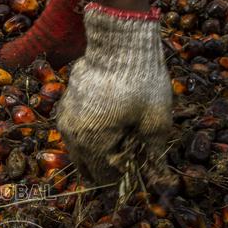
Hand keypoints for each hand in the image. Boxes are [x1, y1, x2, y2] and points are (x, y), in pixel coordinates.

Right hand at [56, 3, 174, 190]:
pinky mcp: (64, 107)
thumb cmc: (141, 80)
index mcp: (92, 145)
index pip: (106, 179)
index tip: (142, 168)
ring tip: (124, 139)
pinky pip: (76, 134)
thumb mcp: (156, 120)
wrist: (118, 41)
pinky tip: (110, 123)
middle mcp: (72, 137)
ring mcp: (65, 122)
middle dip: (110, 170)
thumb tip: (163, 186)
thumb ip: (155, 156)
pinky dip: (91, 137)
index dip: (126, 179)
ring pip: (80, 153)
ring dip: (99, 154)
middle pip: (88, 170)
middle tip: (133, 158)